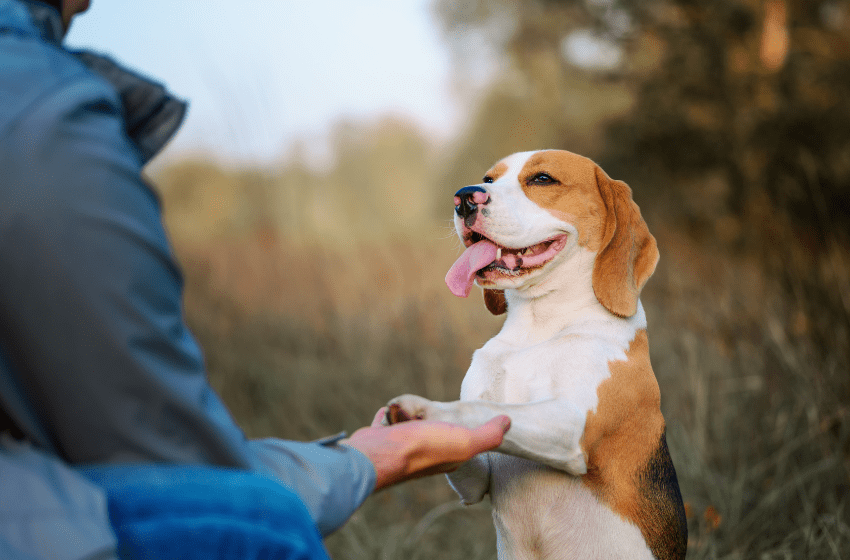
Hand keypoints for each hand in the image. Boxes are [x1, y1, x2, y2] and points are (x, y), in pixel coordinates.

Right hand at [341, 408, 509, 490]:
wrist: (379, 454)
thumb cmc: (423, 447)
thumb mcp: (465, 441)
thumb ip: (489, 435)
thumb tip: (508, 422)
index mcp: (448, 456)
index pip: (461, 440)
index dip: (465, 428)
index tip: (466, 416)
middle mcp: (424, 454)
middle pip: (432, 431)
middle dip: (432, 419)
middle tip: (433, 410)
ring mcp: (401, 447)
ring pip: (409, 426)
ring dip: (409, 415)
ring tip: (410, 408)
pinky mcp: (380, 439)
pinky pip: (386, 424)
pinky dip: (388, 416)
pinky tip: (389, 411)